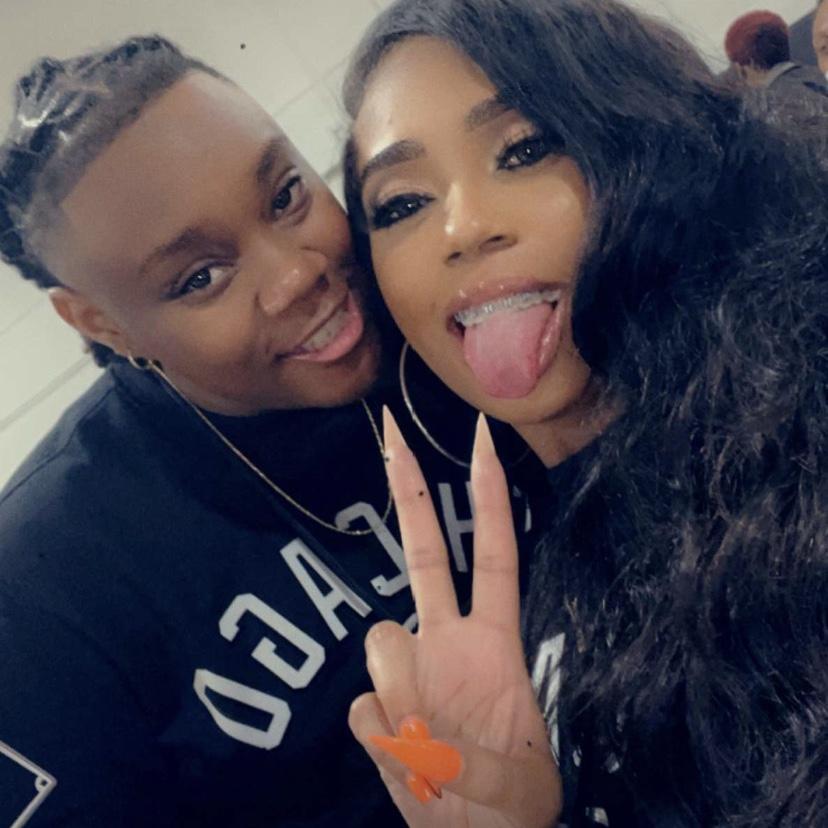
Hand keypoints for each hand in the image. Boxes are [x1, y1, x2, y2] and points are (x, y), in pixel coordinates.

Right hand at [348, 410, 561, 827]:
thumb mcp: (527, 790)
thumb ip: (484, 764)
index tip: (485, 438)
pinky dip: (386, 746)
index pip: (492, 553)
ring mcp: (406, 673)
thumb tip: (416, 732)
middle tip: (391, 427)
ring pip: (381, 642)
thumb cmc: (512, 808)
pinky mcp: (372, 713)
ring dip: (406, 699)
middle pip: (423, 552)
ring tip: (436, 755)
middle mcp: (444, 642)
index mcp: (493, 641)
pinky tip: (411, 768)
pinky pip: (362, 711)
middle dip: (410, 489)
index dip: (488, 497)